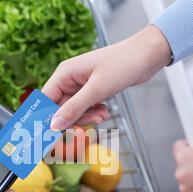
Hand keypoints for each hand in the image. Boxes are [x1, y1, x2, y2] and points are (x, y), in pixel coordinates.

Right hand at [44, 25, 171, 130]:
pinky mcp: (92, 90)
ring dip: (86, 117)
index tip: (51, 135)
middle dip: (74, 120)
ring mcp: (81, 85)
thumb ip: (74, 108)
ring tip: (102, 116)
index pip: (45, 99)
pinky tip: (105, 111)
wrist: (146, 56)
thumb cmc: (122, 64)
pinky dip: (93, 113)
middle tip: (87, 127)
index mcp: (64, 73)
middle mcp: (69, 79)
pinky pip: (86, 108)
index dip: (46, 117)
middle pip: (60, 108)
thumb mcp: (97, 90)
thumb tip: (54, 125)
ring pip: (74, 111)